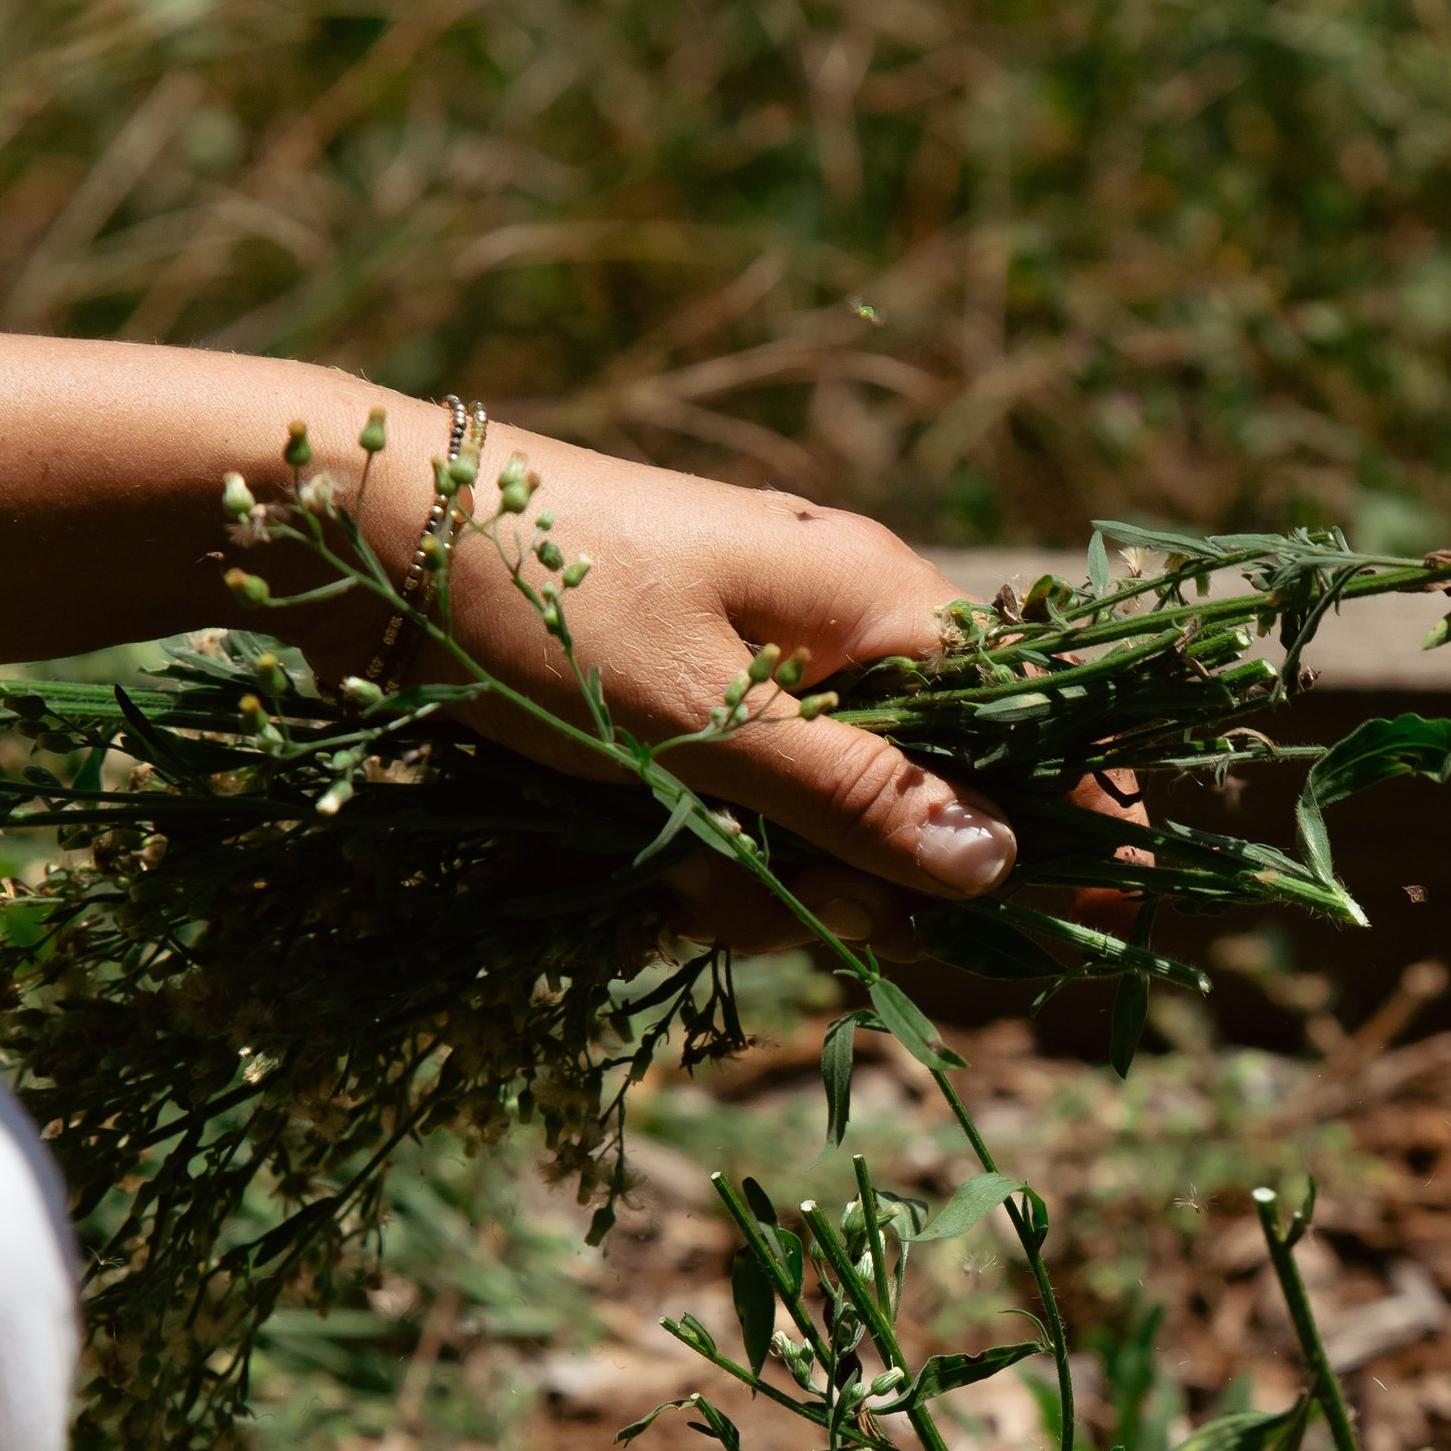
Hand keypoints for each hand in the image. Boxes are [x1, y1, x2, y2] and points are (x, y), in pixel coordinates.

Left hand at [386, 424, 1008, 955]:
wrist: (366, 534)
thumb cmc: (544, 609)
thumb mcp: (706, 726)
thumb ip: (856, 798)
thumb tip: (998, 860)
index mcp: (875, 600)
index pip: (1025, 718)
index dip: (1056, 817)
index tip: (1084, 907)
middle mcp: (841, 622)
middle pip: (926, 789)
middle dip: (864, 878)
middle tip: (785, 916)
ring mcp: (767, 657)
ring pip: (832, 813)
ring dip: (771, 879)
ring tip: (673, 884)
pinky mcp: (697, 694)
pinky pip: (754, 799)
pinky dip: (714, 850)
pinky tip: (646, 863)